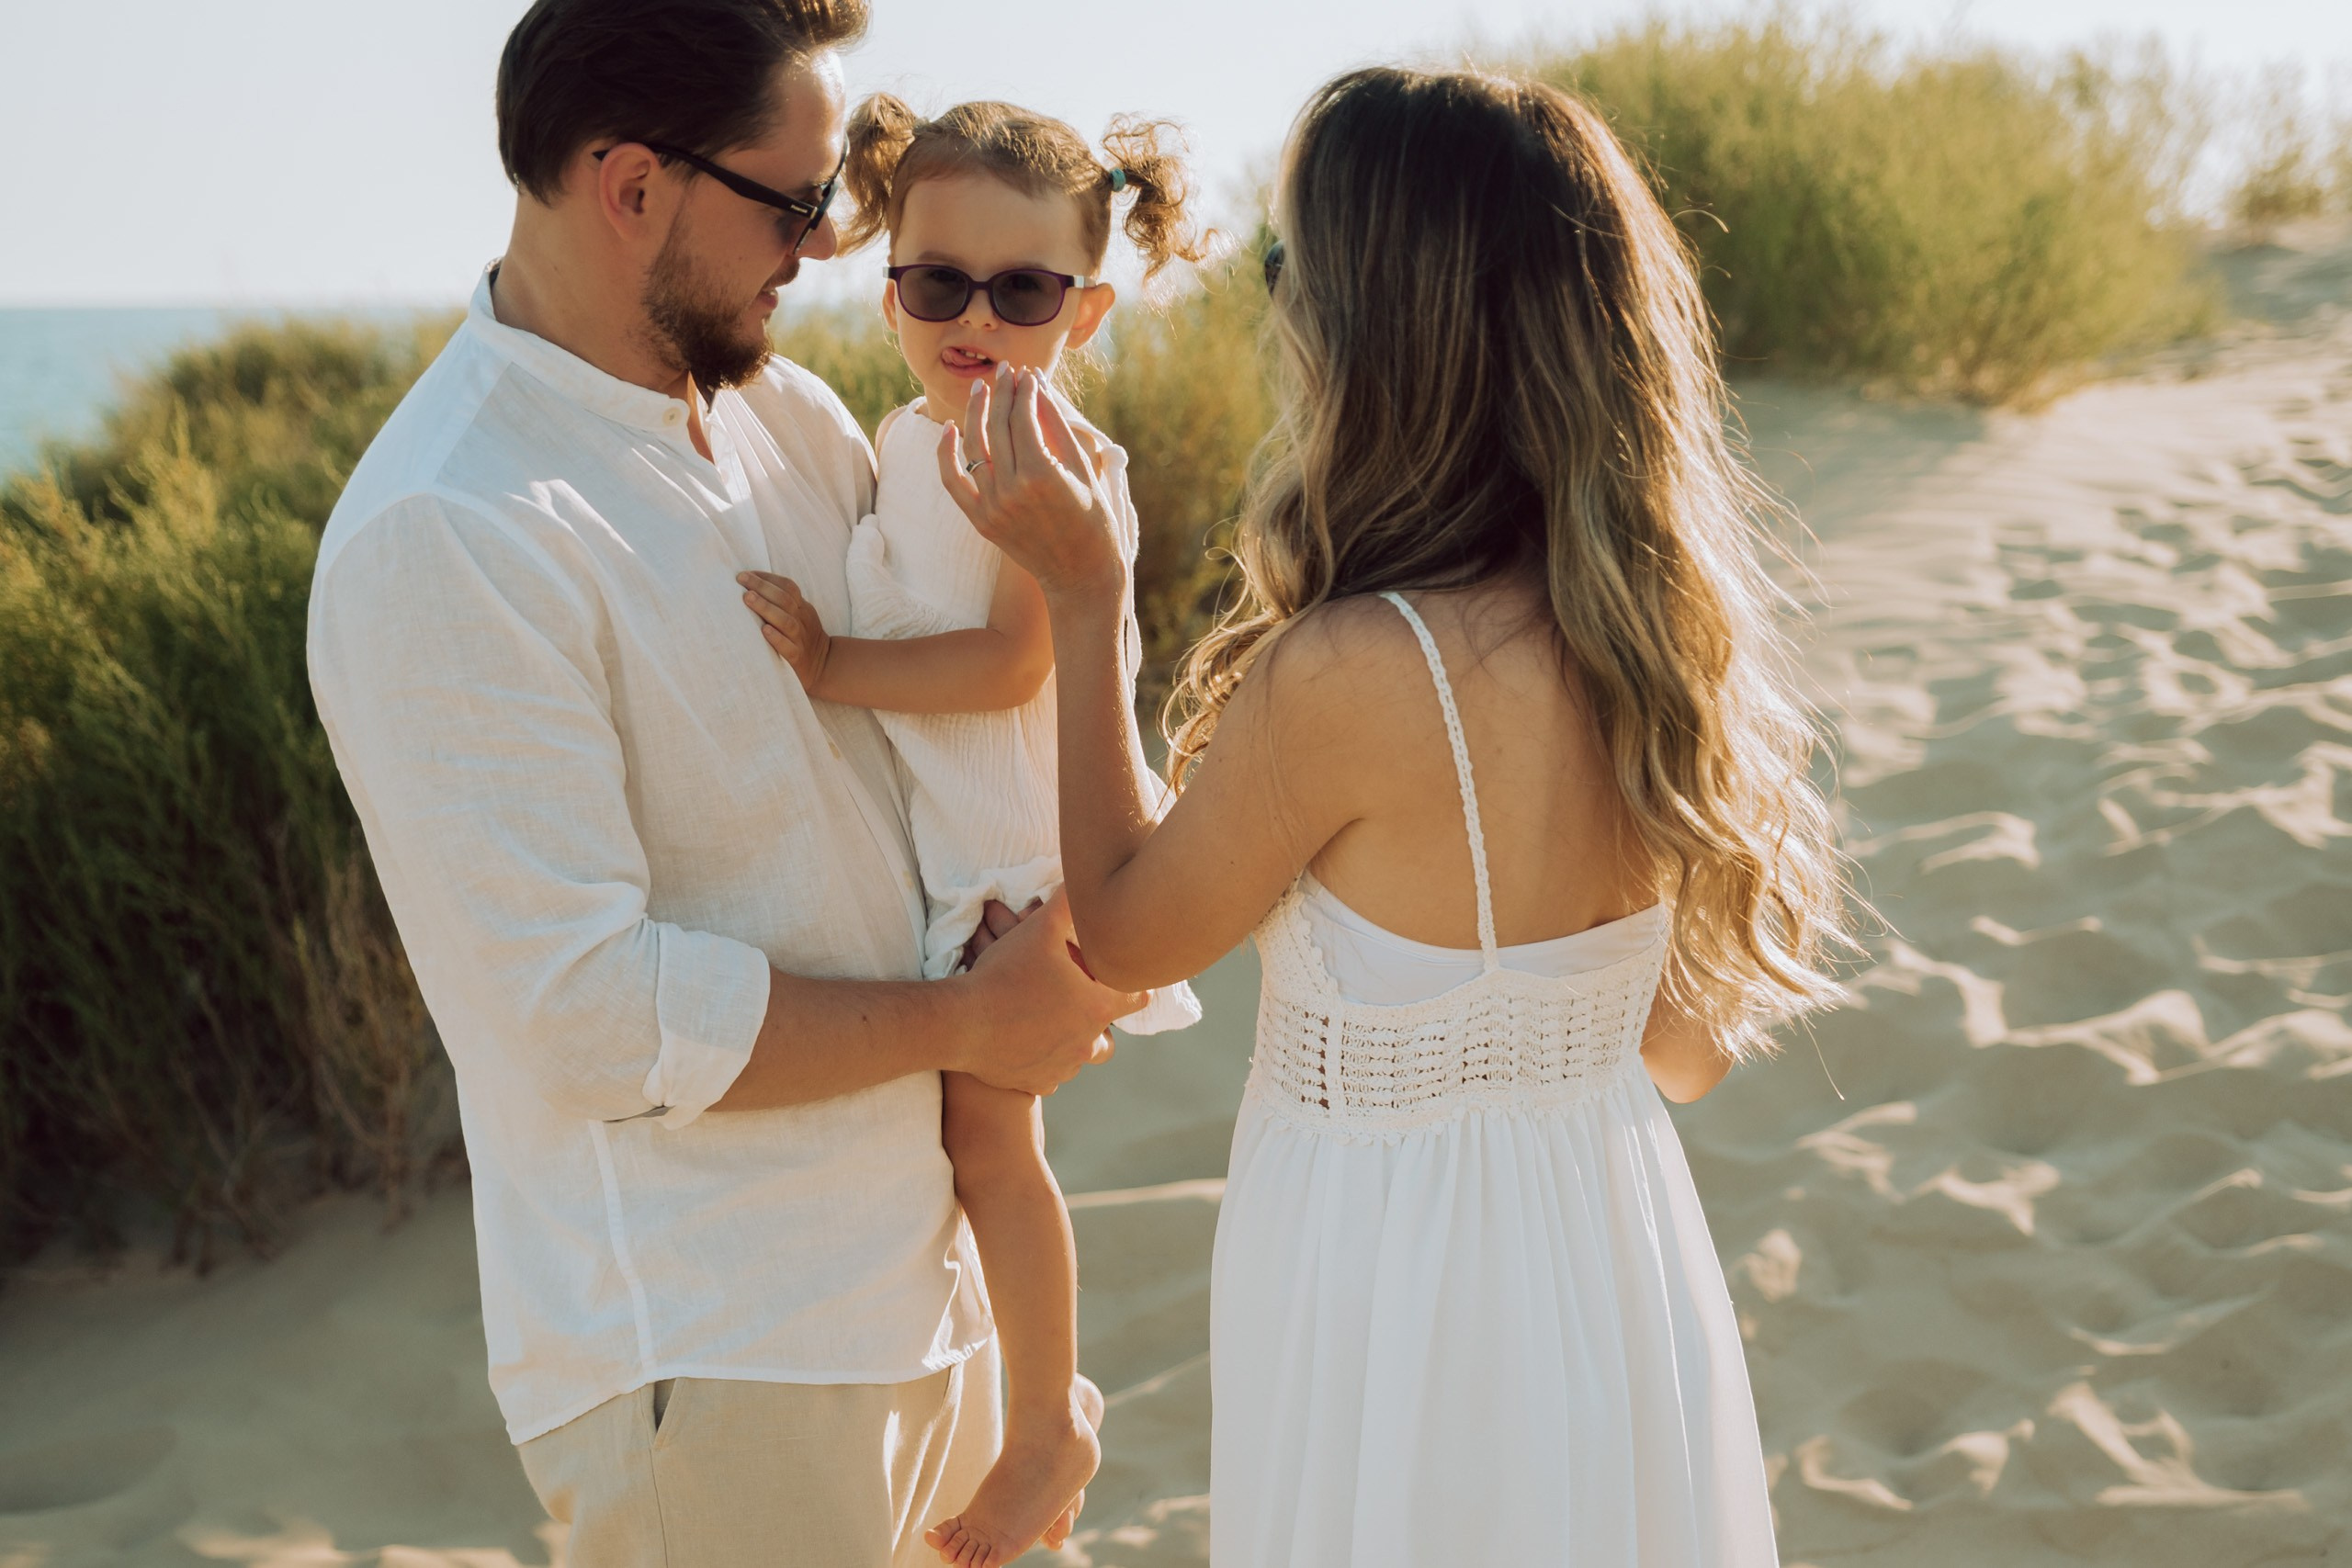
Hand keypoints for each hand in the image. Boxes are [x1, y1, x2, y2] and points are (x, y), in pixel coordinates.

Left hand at [738, 571, 829, 693]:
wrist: (824, 665)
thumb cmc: (802, 637)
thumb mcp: (800, 615)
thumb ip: (782, 603)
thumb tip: (751, 587)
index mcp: (802, 608)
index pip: (788, 587)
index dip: (767, 578)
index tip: (745, 574)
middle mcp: (802, 620)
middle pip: (785, 600)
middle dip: (762, 587)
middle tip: (741, 579)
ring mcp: (800, 639)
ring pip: (786, 621)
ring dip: (766, 608)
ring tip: (747, 598)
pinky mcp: (797, 657)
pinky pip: (789, 648)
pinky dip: (777, 638)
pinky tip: (764, 630)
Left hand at [935, 366, 1126, 605]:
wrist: (1081, 574)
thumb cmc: (1094, 519)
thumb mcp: (1083, 469)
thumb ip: (1057, 425)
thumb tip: (1037, 385)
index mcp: (1042, 475)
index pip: (1023, 418)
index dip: (1024, 391)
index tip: (1026, 373)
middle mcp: (1012, 489)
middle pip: (998, 427)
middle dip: (1001, 393)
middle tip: (1005, 371)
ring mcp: (993, 506)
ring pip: (973, 448)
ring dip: (975, 413)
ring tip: (980, 389)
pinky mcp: (981, 521)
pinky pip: (953, 482)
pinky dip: (946, 454)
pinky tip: (948, 428)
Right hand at [957, 891, 1140, 1094]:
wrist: (959, 1023)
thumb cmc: (1003, 974)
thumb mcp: (1039, 929)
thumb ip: (1068, 904)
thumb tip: (1084, 882)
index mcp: (1097, 1005)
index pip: (1138, 997)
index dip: (1128, 983)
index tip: (1116, 974)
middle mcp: (1087, 1041)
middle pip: (1111, 1033)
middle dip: (1100, 1017)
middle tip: (1080, 999)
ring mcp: (1064, 1066)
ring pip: (1082, 1056)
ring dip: (1075, 1040)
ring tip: (1055, 1022)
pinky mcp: (1038, 1082)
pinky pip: (1053, 1075)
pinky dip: (1047, 1060)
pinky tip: (1031, 1043)